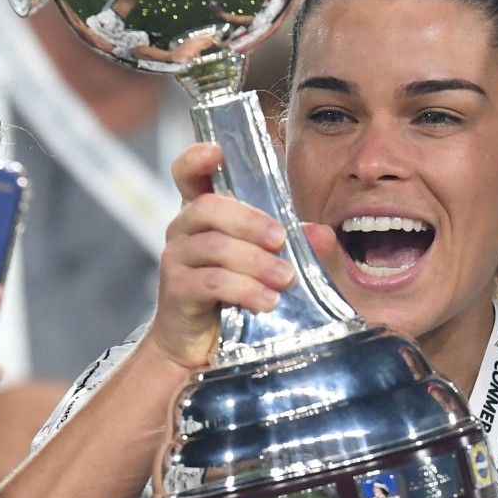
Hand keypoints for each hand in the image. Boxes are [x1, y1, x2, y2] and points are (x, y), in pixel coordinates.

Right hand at [142, 143, 333, 369]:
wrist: (200, 345)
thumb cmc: (236, 295)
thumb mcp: (270, 264)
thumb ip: (296, 245)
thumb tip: (321, 233)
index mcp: (204, 214)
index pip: (188, 173)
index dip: (197, 158)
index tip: (218, 152)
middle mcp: (183, 230)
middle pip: (209, 207)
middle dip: (250, 221)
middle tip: (282, 241)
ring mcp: (176, 259)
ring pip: (214, 246)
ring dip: (255, 262)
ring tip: (284, 280)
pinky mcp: (177, 291)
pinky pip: (211, 282)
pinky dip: (244, 290)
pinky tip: (267, 302)